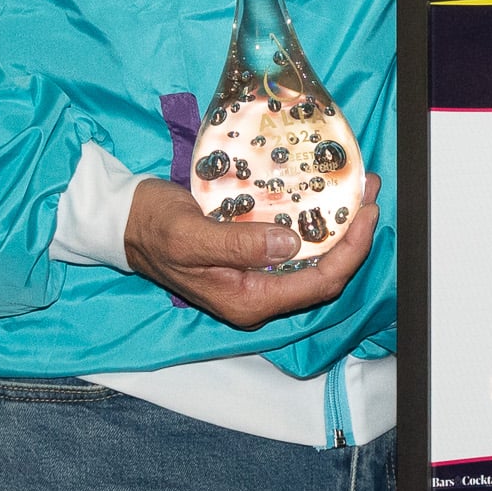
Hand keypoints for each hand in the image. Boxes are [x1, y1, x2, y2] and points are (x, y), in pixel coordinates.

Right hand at [124, 167, 380, 328]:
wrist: (122, 224)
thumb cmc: (152, 227)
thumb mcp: (191, 234)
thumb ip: (239, 244)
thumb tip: (291, 243)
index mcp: (248, 300)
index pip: (320, 283)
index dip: (351, 249)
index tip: (367, 210)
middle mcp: (258, 296)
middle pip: (325, 274)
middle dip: (353, 235)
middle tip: (369, 191)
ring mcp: (255, 279)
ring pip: (314, 260)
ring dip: (338, 228)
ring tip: (355, 190)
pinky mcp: (251, 259)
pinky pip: (296, 248)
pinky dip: (315, 224)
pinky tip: (323, 198)